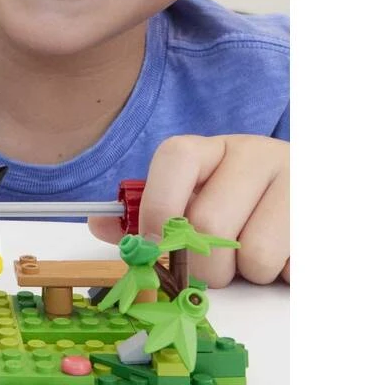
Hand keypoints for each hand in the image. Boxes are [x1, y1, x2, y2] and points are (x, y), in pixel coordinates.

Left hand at [88, 135, 288, 286]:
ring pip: (254, 255)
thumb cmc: (236, 199)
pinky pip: (293, 268)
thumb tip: (100, 226)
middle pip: (208, 222)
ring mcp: (295, 183)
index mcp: (210, 147)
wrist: (306, 191)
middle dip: (200, 265)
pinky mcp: (323, 218)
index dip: (156, 208)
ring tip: (251, 255)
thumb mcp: (193, 195)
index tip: (152, 248)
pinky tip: (283, 255)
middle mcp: (254, 155)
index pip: (174, 158)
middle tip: (208, 268)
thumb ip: (147, 213)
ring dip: (246, 274)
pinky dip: (281, 277)